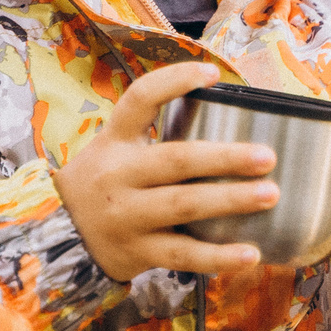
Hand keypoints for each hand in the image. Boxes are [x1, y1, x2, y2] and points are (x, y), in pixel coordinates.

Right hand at [53, 63, 277, 281]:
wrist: (60, 235)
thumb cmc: (106, 182)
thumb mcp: (116, 149)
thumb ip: (157, 135)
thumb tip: (231, 117)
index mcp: (115, 140)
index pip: (140, 99)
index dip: (174, 81)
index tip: (213, 73)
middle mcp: (118, 175)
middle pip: (176, 160)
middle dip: (224, 157)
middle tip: (267, 156)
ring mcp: (127, 216)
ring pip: (183, 206)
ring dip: (230, 200)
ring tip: (270, 195)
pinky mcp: (137, 252)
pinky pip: (182, 255)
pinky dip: (218, 257)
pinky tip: (250, 255)